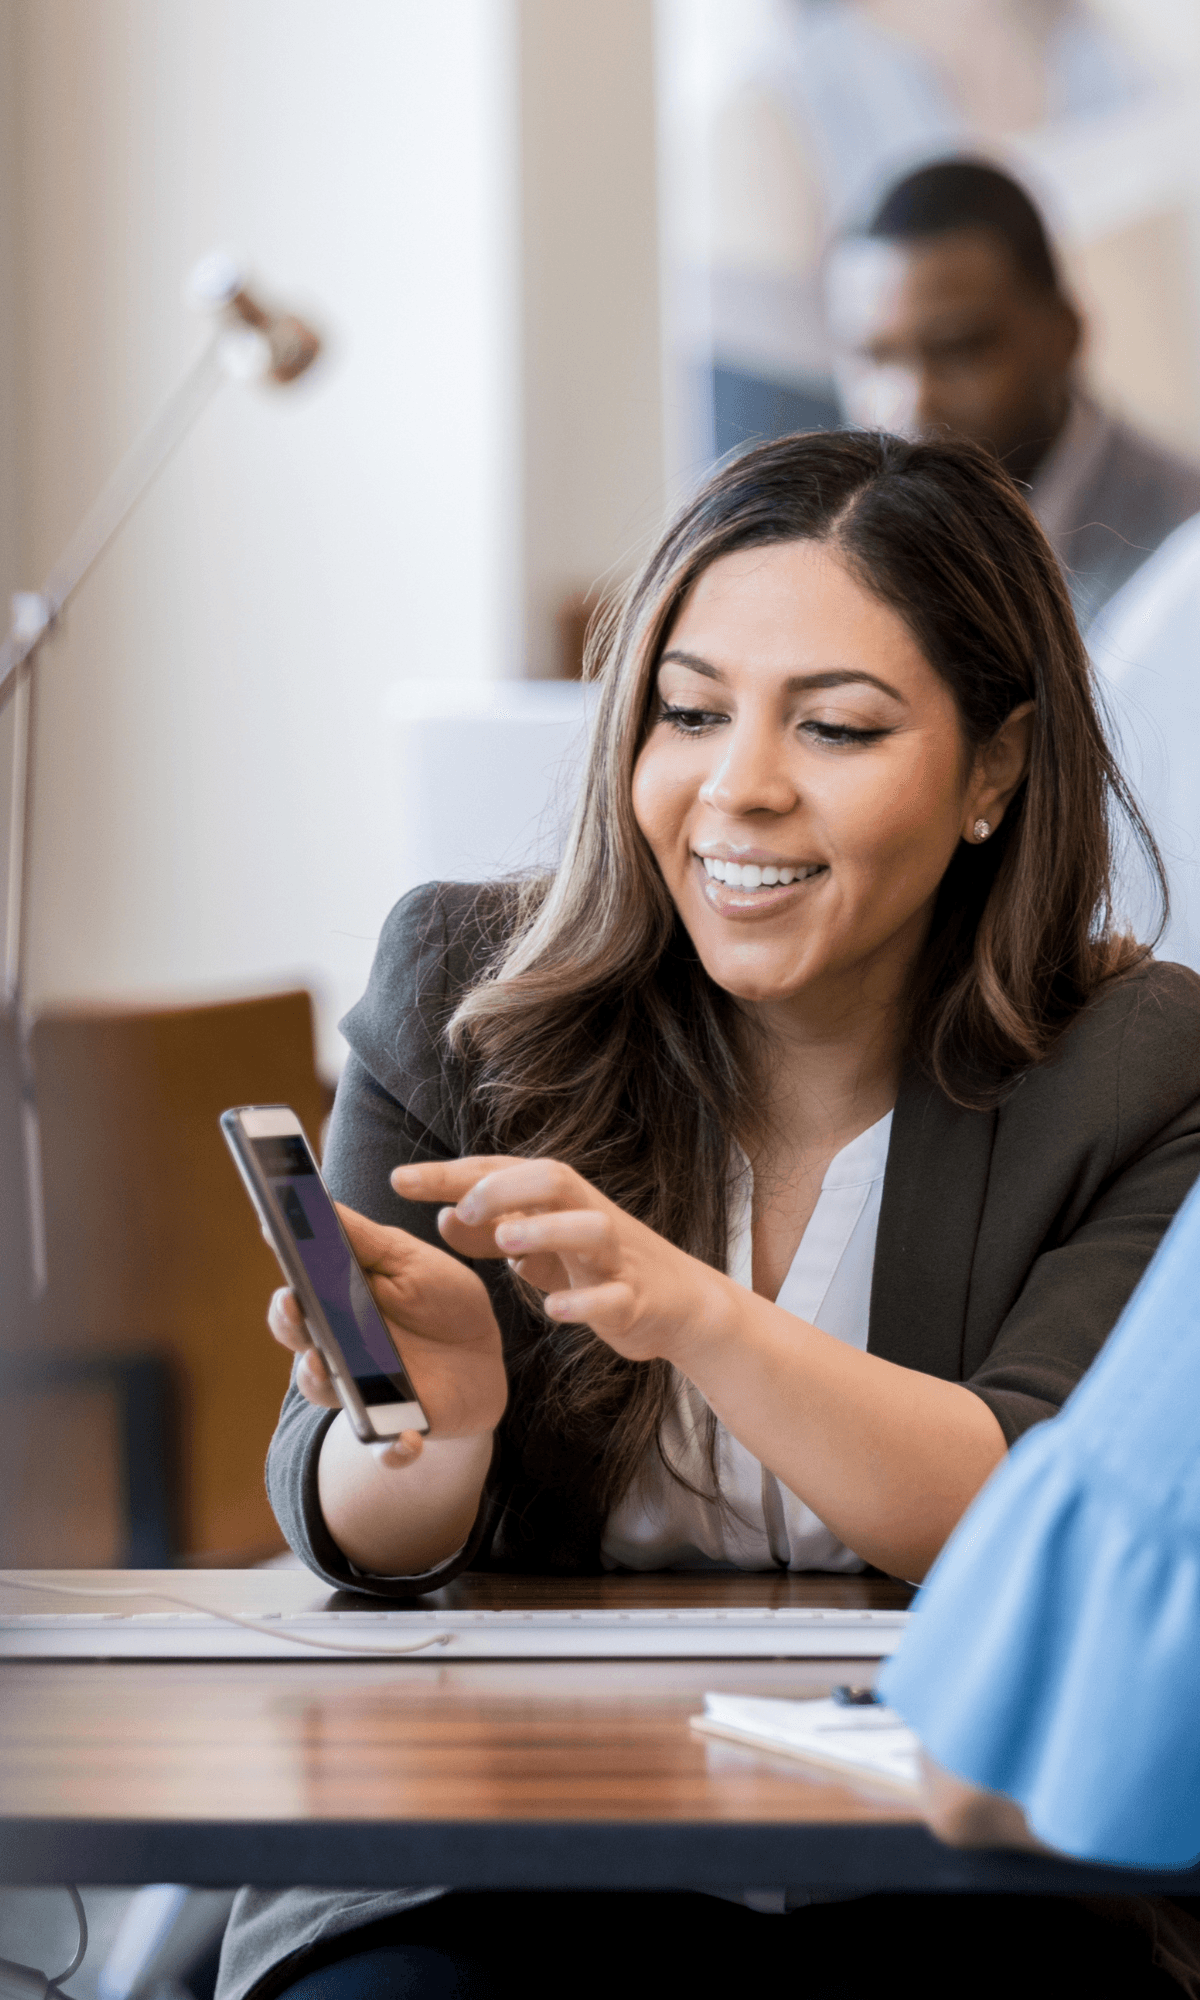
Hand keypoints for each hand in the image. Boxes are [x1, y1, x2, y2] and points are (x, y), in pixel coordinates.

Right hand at [267, 1203, 507, 1468]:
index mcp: (336, 1307)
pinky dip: (391, 1450)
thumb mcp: (408, 1260)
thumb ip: (363, 1239)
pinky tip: (406, 1442)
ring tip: (326, 1366)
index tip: (276, 1251)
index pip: (296, 1297)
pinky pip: (385, 1448)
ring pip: (328, 1394)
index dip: (286, 1279)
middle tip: (296, 1305)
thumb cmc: (438, 1300)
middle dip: (292, 1326)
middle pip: (299, 1343)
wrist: (482, 1356)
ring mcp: (364, 1391)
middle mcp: (338, 1352)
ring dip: (323, 1383)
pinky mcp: (397, 1427)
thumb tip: (313, 1200)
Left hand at [390, 1156, 720, 1365]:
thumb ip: (493, 1231)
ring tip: (507, 1242)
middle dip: (506, 1186)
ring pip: (592, 1228)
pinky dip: (584, 1302)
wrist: (679, 1304)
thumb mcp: (541, 1245)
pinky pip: (614, 1297)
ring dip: (548, 1230)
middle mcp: (589, 1217)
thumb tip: (443, 1216)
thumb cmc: (599, 1267)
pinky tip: (553, 1311)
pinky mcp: (636, 1299)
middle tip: (462, 1207)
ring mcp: (615, 1258)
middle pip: (555, 1178)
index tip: (400, 1180)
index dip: (451, 1174)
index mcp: (561, 1201)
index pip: (502, 1172)